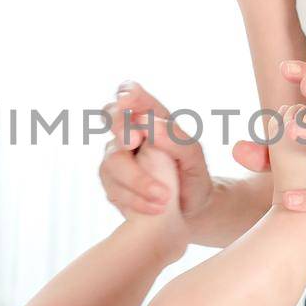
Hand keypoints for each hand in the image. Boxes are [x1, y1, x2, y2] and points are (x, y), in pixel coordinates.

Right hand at [98, 82, 218, 221]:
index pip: (131, 94)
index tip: (128, 101)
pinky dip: (136, 200)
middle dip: (120, 127)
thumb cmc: (192, 176)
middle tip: (133, 141)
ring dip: (138, 180)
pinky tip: (156, 208)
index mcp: (150, 119)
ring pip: (112, 162)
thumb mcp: (195, 157)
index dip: (127, 93)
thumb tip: (148, 126)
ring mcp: (116, 160)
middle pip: (111, 118)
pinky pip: (114, 190)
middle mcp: (128, 134)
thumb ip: (175, 138)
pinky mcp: (112, 186)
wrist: (190, 211)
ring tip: (165, 197)